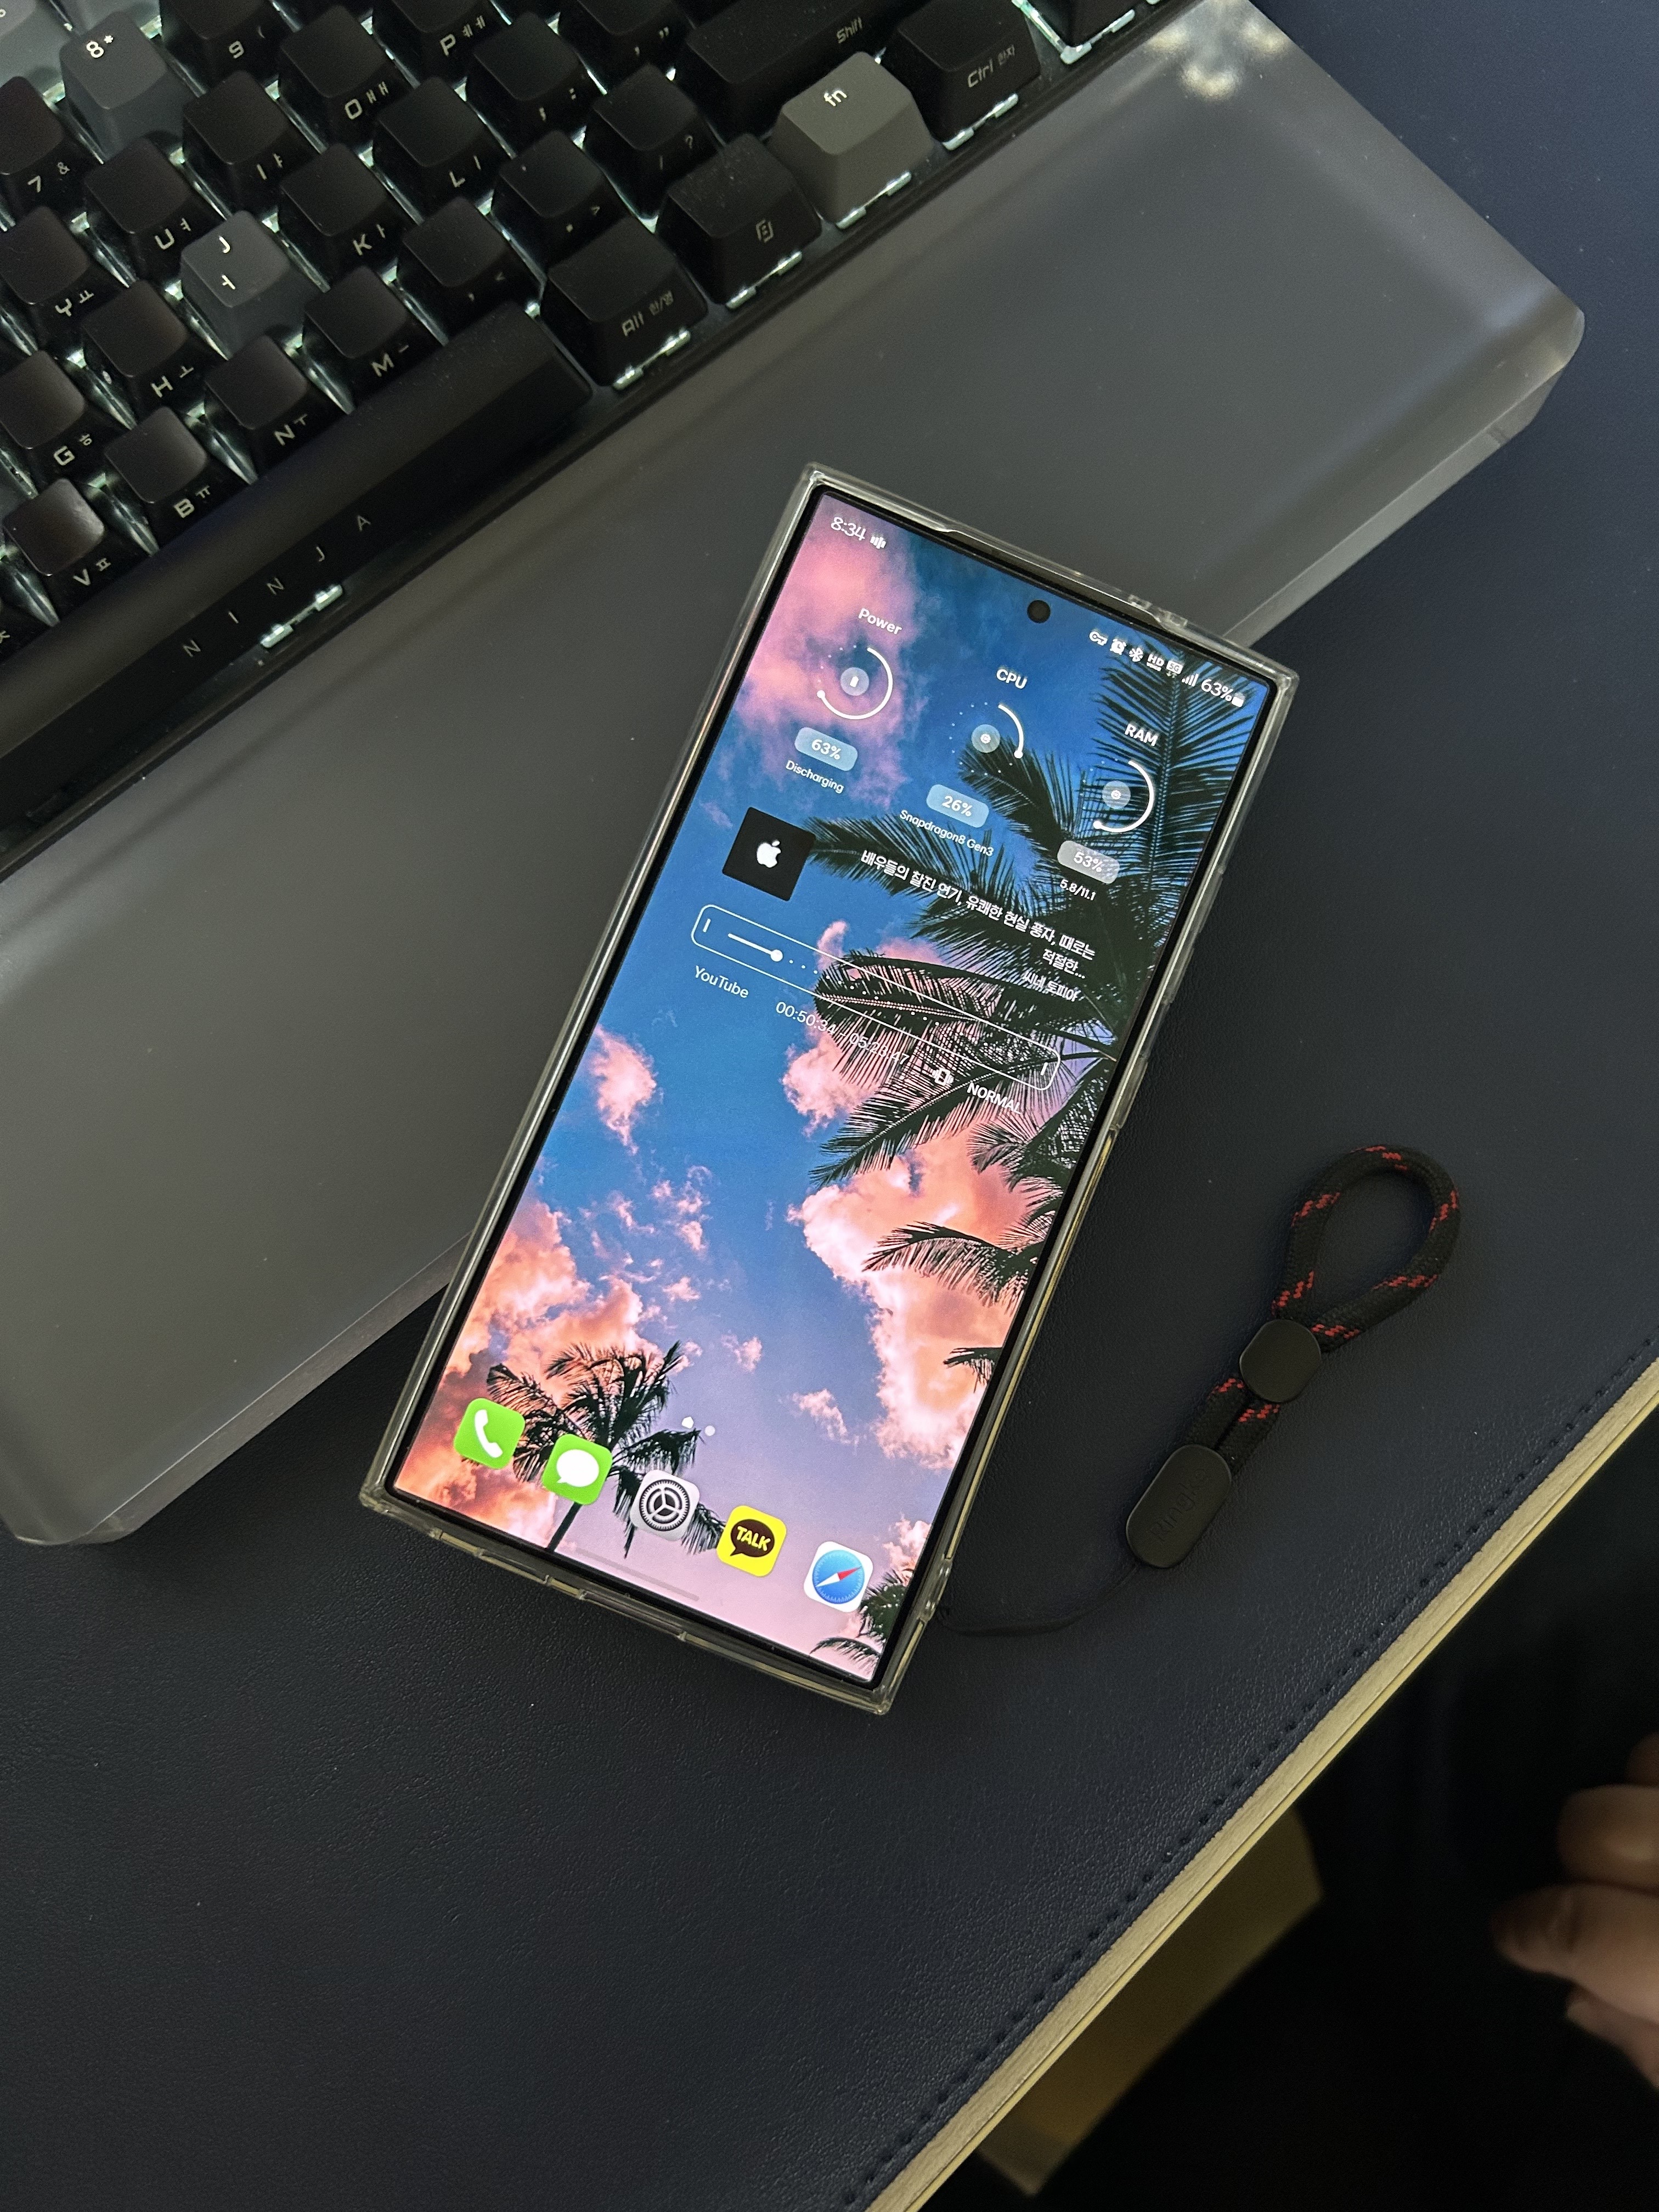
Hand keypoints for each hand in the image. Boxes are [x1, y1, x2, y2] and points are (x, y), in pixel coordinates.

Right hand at [1491, 1732, 1658, 2086]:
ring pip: (1643, 1762)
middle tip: (1597, 1900)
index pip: (1587, 1929)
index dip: (1532, 1932)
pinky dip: (1658, 1776)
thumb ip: (1653, 2050)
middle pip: (1597, 1829)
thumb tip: (1578, 1995)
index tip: (1511, 1936)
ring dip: (1633, 1806)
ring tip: (1649, 1851)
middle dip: (1581, 1865)